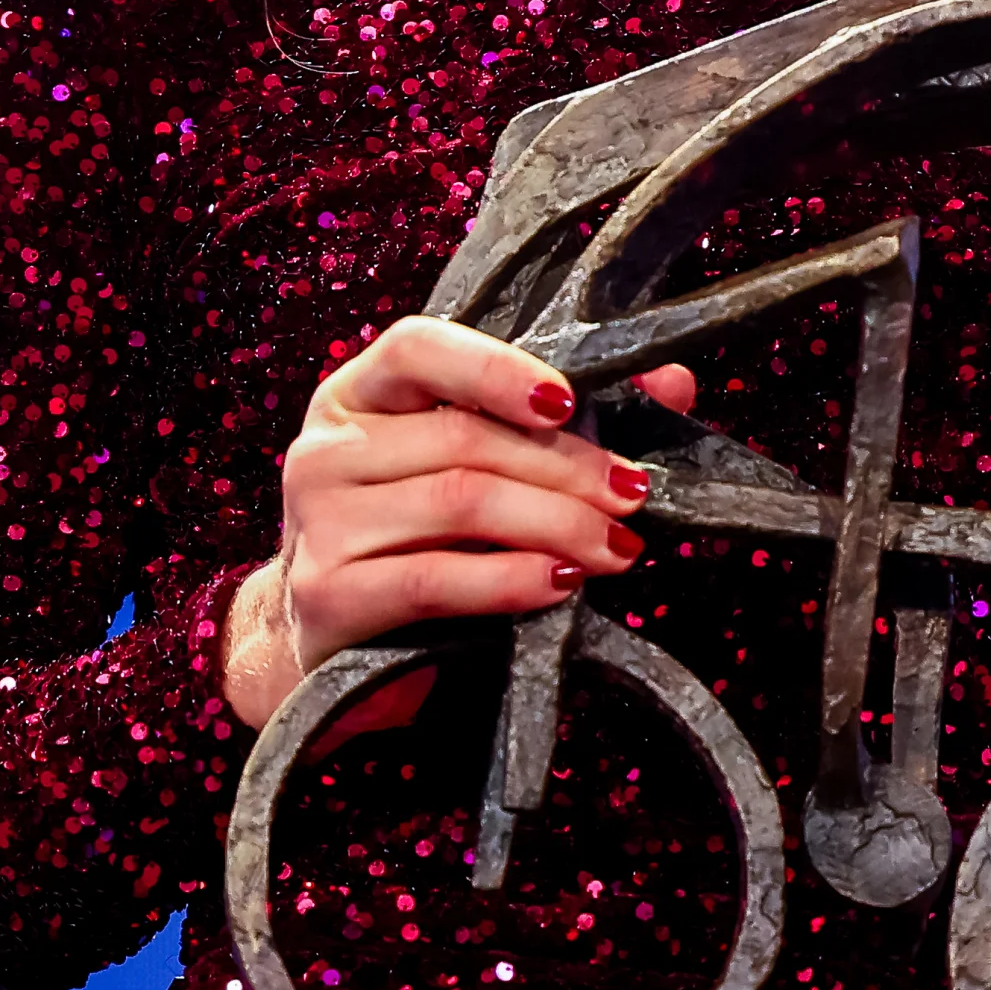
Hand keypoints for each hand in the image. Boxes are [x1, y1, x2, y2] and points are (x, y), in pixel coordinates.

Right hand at [221, 317, 694, 728]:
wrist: (329, 641)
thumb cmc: (414, 539)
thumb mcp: (470, 469)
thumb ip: (561, 419)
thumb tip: (670, 383)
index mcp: (357, 395)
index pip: (418, 348)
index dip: (497, 369)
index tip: (570, 403)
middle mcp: (326, 447)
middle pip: (463, 437)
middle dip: (567, 467)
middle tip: (632, 494)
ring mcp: (319, 521)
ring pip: (462, 503)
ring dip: (558, 525)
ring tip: (616, 546)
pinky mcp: (328, 593)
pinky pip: (436, 578)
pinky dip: (511, 580)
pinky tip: (562, 582)